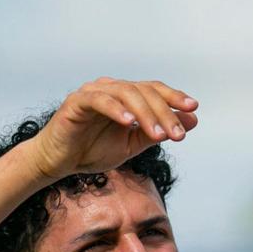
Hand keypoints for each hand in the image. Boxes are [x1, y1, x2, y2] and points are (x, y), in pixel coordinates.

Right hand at [28, 77, 198, 179]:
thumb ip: (158, 132)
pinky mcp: (76, 101)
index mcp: (125, 96)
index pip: (153, 90)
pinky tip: (129, 122)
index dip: (173, 97)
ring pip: (126, 93)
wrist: (60, 162)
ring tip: (159, 134)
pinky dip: (116, 110)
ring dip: (146, 114)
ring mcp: (93, 92)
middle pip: (144, 91)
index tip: (193, 108)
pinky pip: (100, 100)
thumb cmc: (93, 151)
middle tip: (178, 134)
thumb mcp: (132, 144)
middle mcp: (111, 88)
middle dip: (164, 112)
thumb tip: (192, 121)